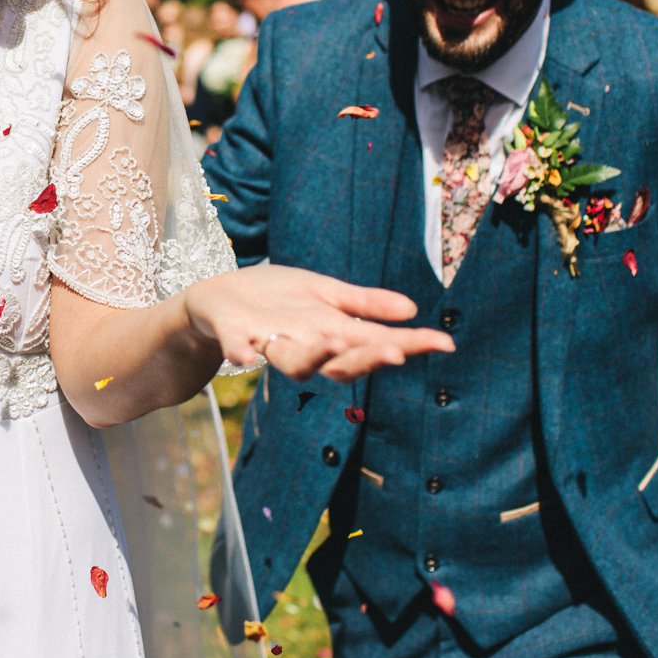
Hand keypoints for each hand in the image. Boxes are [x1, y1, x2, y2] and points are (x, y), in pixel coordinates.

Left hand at [185, 265, 454, 381]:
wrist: (216, 301)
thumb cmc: (275, 299)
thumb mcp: (324, 294)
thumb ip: (364, 305)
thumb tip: (413, 309)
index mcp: (328, 335)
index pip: (374, 345)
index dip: (408, 345)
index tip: (442, 343)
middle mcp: (302, 346)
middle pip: (340, 363)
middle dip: (366, 357)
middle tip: (395, 351)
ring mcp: (267, 342)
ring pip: (295, 362)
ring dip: (315, 357)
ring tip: (335, 342)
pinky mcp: (233, 333)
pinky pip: (237, 347)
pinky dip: (241, 351)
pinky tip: (245, 356)